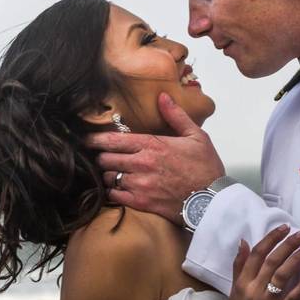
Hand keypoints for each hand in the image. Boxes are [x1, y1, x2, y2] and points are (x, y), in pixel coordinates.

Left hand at [86, 92, 225, 222]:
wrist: (212, 200)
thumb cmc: (206, 167)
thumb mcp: (196, 136)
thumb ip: (176, 115)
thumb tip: (162, 96)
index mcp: (152, 145)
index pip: (113, 140)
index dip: (95, 139)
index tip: (87, 139)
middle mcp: (141, 164)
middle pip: (106, 158)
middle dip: (101, 157)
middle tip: (102, 157)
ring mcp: (140, 185)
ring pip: (108, 177)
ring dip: (108, 174)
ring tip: (112, 173)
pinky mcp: (141, 203)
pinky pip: (115, 196)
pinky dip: (113, 192)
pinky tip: (117, 190)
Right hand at [228, 225, 299, 299]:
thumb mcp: (235, 291)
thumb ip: (239, 266)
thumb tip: (243, 241)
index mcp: (242, 282)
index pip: (257, 253)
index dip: (271, 238)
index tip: (284, 227)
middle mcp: (254, 289)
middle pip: (272, 260)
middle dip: (288, 244)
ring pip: (282, 274)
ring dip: (297, 259)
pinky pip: (294, 296)